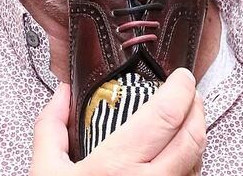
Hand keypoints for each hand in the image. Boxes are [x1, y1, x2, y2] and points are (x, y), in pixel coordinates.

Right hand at [30, 68, 205, 174]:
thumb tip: (63, 93)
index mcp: (116, 166)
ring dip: (198, 135)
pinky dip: (191, 164)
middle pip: (193, 137)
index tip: (182, 76)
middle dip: (197, 107)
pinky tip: (179, 155)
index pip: (165, 115)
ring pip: (198, 163)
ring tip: (187, 120)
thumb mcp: (44, 172)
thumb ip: (51, 127)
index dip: (182, 89)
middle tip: (190, 93)